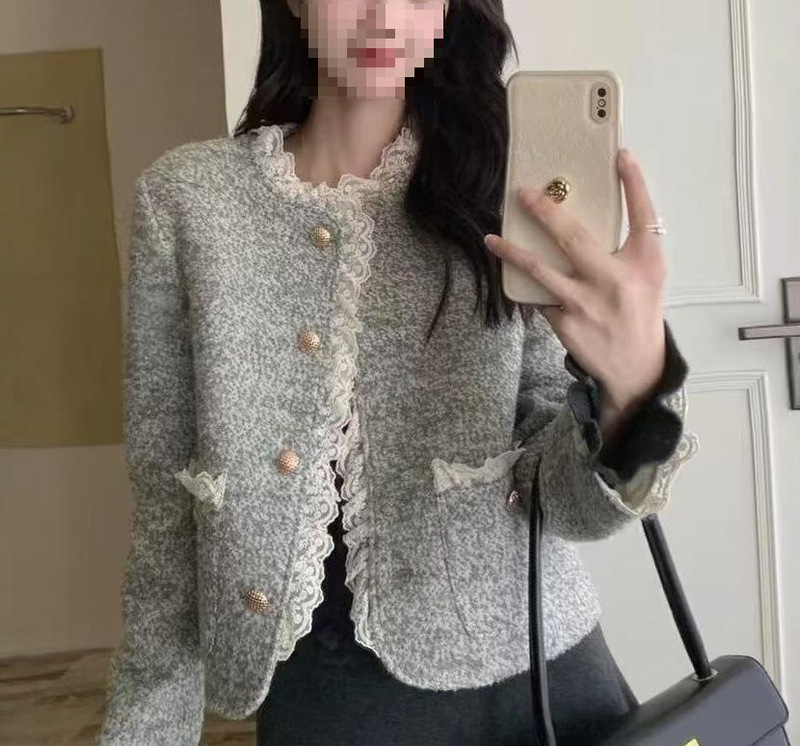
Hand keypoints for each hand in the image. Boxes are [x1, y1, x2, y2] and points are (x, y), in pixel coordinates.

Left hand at [484, 148, 667, 412]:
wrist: (636, 368)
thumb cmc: (640, 314)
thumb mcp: (648, 278)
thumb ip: (628, 248)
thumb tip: (586, 217)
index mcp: (645, 264)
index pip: (643, 215)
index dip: (634, 183)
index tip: (621, 155)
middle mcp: (616, 280)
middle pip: (575, 237)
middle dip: (546, 212)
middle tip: (525, 193)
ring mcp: (587, 303)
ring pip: (541, 270)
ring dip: (513, 252)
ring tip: (492, 238)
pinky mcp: (566, 323)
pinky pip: (539, 296)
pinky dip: (527, 285)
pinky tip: (511, 275)